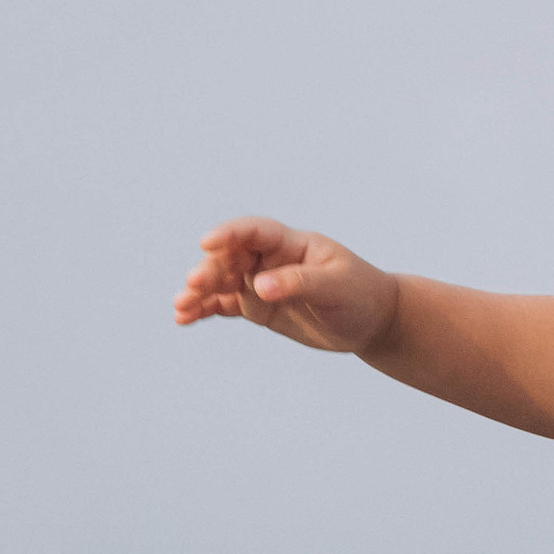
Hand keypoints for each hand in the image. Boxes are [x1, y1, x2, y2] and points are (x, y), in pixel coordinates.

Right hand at [172, 217, 400, 354]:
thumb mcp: (336, 288)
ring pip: (223, 283)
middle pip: (231, 259)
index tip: (208, 243)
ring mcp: (261, 282)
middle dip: (211, 270)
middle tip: (194, 286)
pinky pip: (226, 305)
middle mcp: (270, 259)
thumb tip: (261, 287)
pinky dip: (206, 310)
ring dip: (200, 293)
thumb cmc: (361, 295)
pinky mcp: (259, 307)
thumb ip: (299, 284)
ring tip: (180, 308)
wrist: (372, 320)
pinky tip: (185, 318)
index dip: (230, 234)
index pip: (255, 232)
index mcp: (291, 244)